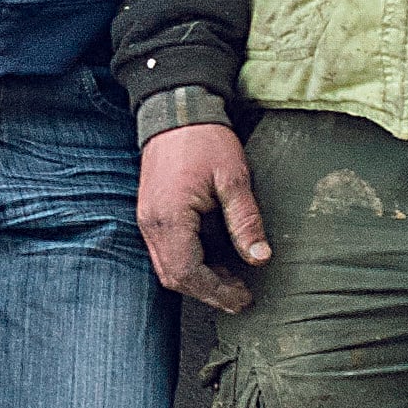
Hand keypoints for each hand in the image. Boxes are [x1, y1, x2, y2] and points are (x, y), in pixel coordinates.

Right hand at [137, 124, 272, 312]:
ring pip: (168, 268)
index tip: (244, 299)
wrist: (176, 109)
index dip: (217, 292)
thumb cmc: (204, 139)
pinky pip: (166, 251)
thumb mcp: (234, 178)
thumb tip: (260, 258)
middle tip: (241, 296)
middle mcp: (151, 224)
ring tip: (232, 280)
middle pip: (174, 277)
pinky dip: (189, 263)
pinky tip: (214, 259)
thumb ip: (245, 221)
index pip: (189, 273)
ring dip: (198, 279)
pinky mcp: (151, 213)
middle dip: (208, 292)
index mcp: (171, 218)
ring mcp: (147, 219)